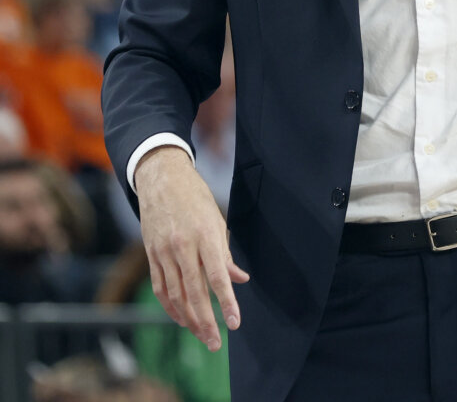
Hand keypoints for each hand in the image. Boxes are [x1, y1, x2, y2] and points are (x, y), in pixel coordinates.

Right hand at [135, 146, 249, 349]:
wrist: (162, 179)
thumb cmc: (196, 199)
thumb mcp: (217, 221)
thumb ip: (225, 254)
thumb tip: (240, 280)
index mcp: (205, 236)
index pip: (218, 277)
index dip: (226, 302)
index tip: (235, 322)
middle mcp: (183, 246)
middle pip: (194, 292)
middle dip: (206, 321)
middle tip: (216, 343)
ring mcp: (163, 252)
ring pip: (175, 295)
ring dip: (189, 319)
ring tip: (202, 336)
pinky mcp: (151, 255)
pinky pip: (160, 288)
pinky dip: (170, 307)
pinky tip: (182, 319)